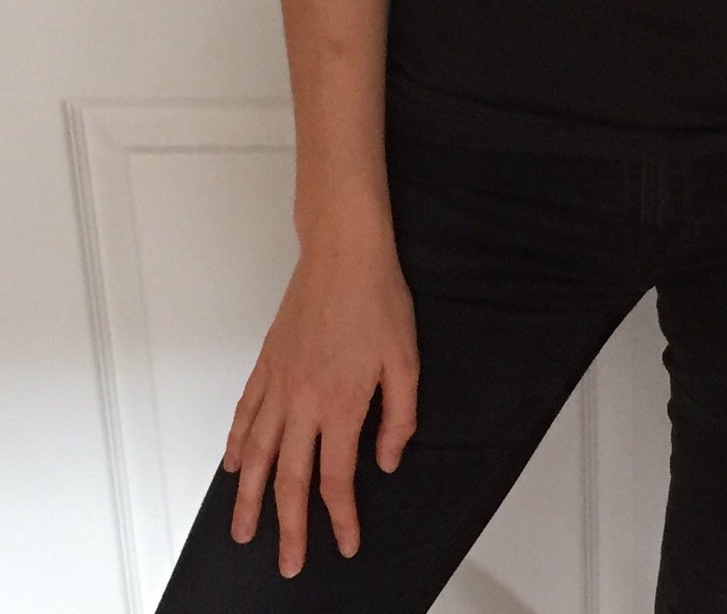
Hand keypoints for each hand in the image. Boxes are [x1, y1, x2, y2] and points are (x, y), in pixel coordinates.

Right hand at [222, 202, 418, 578]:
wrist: (343, 250)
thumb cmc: (379, 299)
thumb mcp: (406, 360)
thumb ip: (400, 418)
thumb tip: (386, 461)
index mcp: (341, 405)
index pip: (336, 479)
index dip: (340, 518)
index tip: (346, 543)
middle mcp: (302, 401)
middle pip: (290, 479)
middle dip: (289, 527)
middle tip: (287, 564)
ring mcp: (279, 382)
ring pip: (256, 453)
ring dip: (248, 497)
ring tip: (242, 530)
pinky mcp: (267, 362)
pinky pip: (245, 411)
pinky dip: (237, 442)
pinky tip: (233, 464)